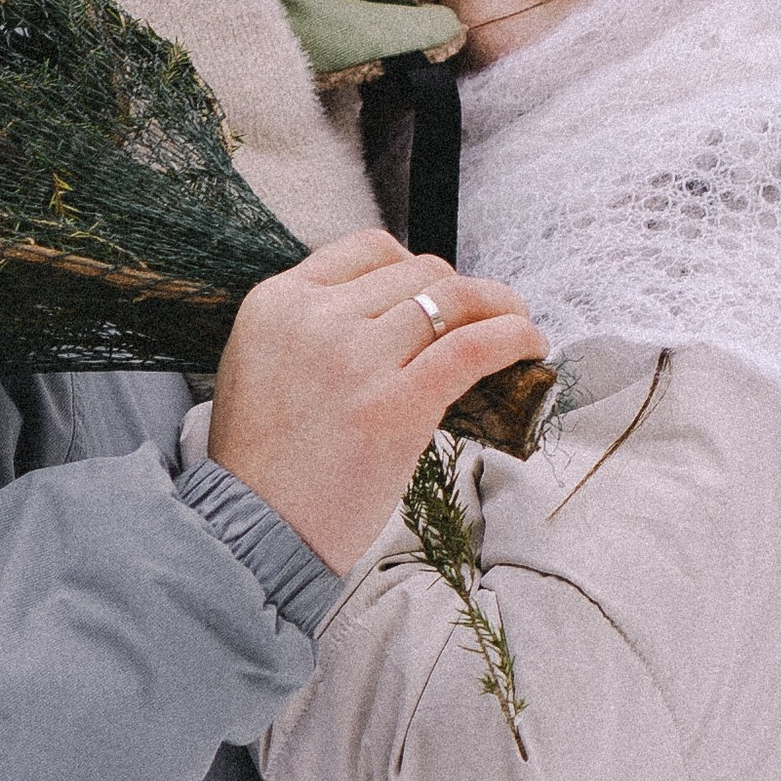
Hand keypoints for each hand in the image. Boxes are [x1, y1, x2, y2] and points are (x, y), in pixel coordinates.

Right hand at [211, 232, 545, 578]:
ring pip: (452, 298)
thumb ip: (313, 327)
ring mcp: (356, 358)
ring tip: (517, 324)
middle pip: (418, 270)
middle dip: (458, 291)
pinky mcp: (396, 405)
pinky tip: (529, 344)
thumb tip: (395, 314)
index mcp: (278, 302)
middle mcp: (316, 318)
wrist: (251, 532)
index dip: (414, 266)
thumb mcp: (260, 364)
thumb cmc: (262, 465)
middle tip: (480, 319)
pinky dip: (512, 337)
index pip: (368, 248)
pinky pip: (472, 347)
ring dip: (498, 306)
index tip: (436, 292)